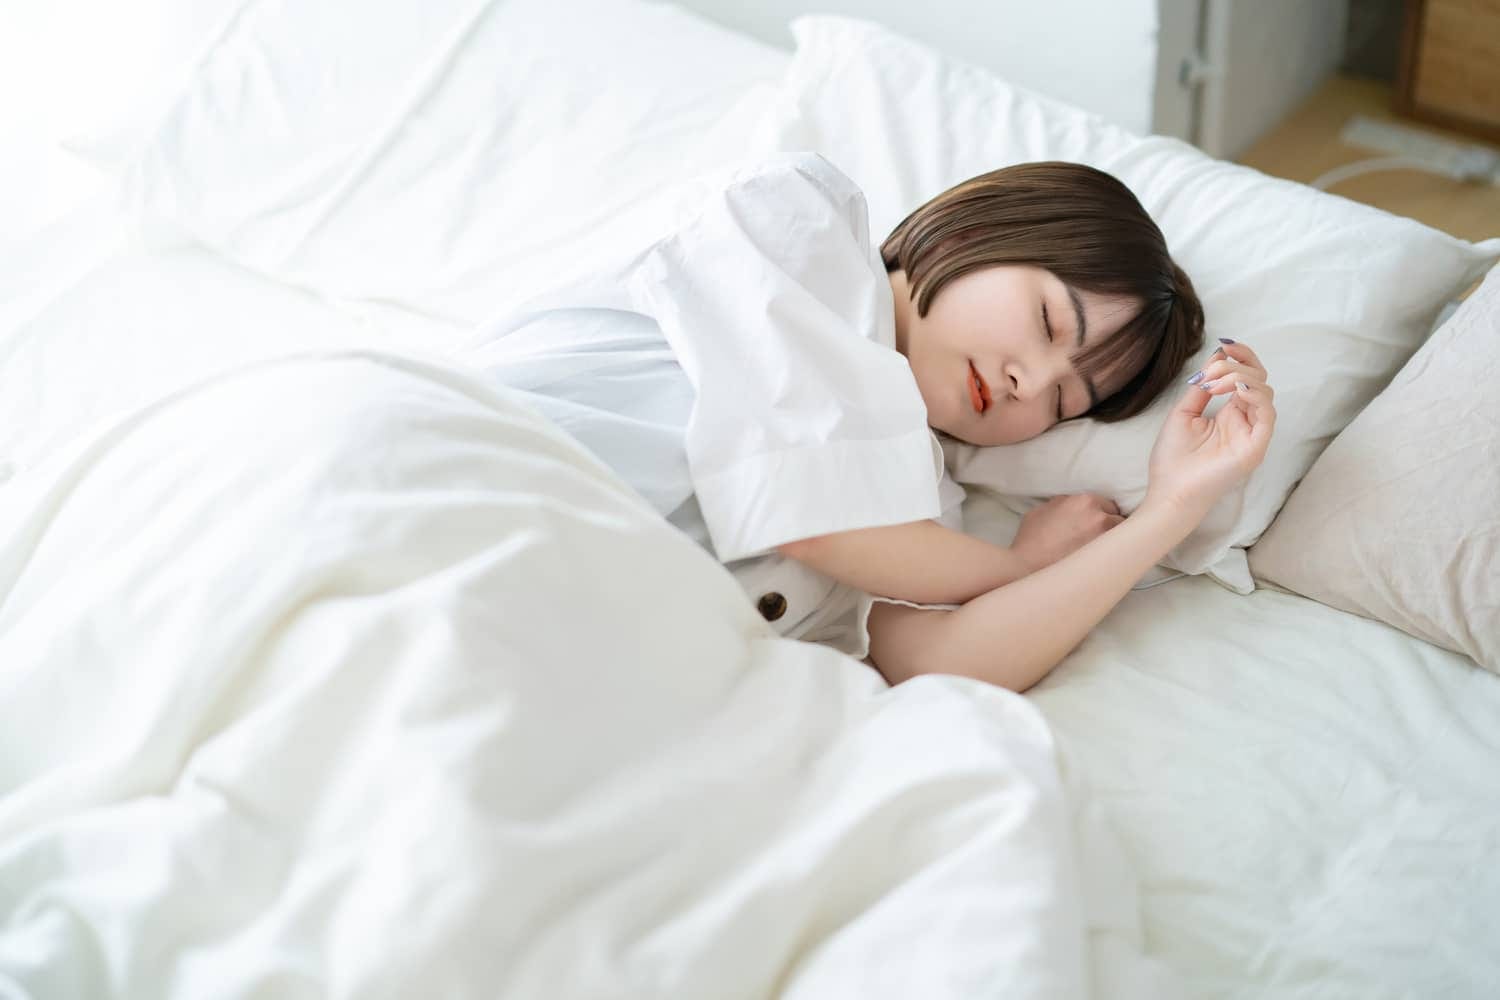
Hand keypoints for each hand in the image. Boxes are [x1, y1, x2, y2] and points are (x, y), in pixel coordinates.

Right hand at [1011, 492, 1124, 572]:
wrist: (1026, 569)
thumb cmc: (1030, 542)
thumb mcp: (1039, 512)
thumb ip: (1060, 503)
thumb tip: (1071, 505)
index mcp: (1083, 501)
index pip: (1107, 504)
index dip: (1103, 514)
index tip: (1098, 524)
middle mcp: (1099, 515)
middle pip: (1118, 518)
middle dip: (1111, 526)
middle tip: (1102, 537)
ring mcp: (1106, 537)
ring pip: (1124, 536)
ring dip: (1117, 541)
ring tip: (1106, 551)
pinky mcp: (1107, 558)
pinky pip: (1121, 554)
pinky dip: (1117, 556)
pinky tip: (1108, 561)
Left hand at [1145, 340, 1276, 520]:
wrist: (1169, 491)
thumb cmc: (1173, 459)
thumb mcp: (1183, 413)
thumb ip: (1202, 386)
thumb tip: (1216, 358)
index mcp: (1230, 413)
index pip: (1245, 377)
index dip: (1239, 357)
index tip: (1223, 345)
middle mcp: (1245, 421)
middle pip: (1259, 379)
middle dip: (1241, 362)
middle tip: (1217, 364)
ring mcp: (1252, 434)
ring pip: (1264, 392)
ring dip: (1241, 377)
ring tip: (1215, 382)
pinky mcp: (1255, 447)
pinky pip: (1267, 415)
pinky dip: (1254, 395)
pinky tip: (1236, 389)